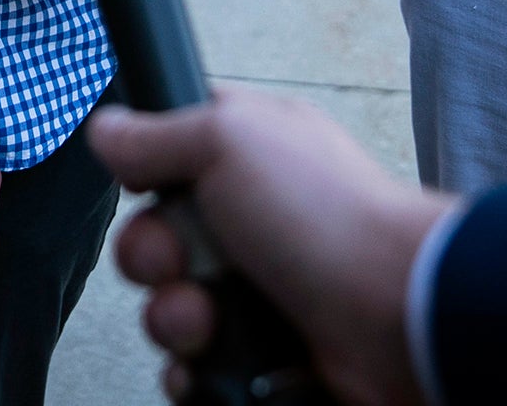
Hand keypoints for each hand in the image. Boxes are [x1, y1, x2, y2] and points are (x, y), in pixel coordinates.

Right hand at [93, 88, 456, 405]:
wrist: (398, 318)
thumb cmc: (327, 218)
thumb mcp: (227, 138)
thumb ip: (158, 133)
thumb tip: (108, 130)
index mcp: (253, 159)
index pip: (172, 163)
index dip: (148, 181)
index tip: (148, 190)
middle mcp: (256, 225)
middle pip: (160, 244)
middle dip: (152, 261)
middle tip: (180, 266)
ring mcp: (265, 294)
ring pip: (174, 312)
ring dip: (176, 323)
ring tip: (209, 326)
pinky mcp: (271, 357)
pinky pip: (203, 372)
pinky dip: (200, 376)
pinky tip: (218, 367)